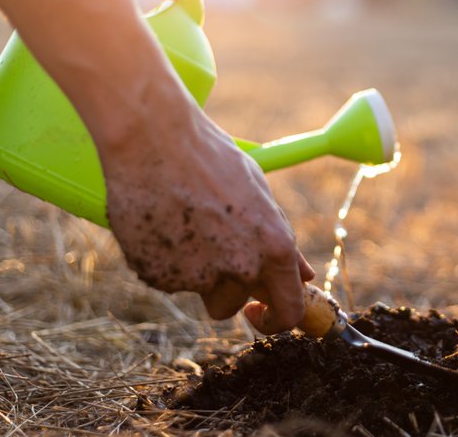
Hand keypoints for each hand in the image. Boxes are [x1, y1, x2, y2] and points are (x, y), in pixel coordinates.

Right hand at [102, 107, 314, 332]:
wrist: (153, 139)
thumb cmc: (210, 157)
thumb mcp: (259, 193)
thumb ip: (281, 239)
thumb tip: (304, 276)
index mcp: (274, 247)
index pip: (288, 311)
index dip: (274, 320)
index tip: (258, 310)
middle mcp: (240, 267)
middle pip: (231, 306)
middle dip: (222, 288)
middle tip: (207, 248)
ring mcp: (197, 275)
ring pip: (197, 292)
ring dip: (193, 273)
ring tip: (182, 224)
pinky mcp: (158, 275)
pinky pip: (165, 279)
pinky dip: (163, 260)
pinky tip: (160, 221)